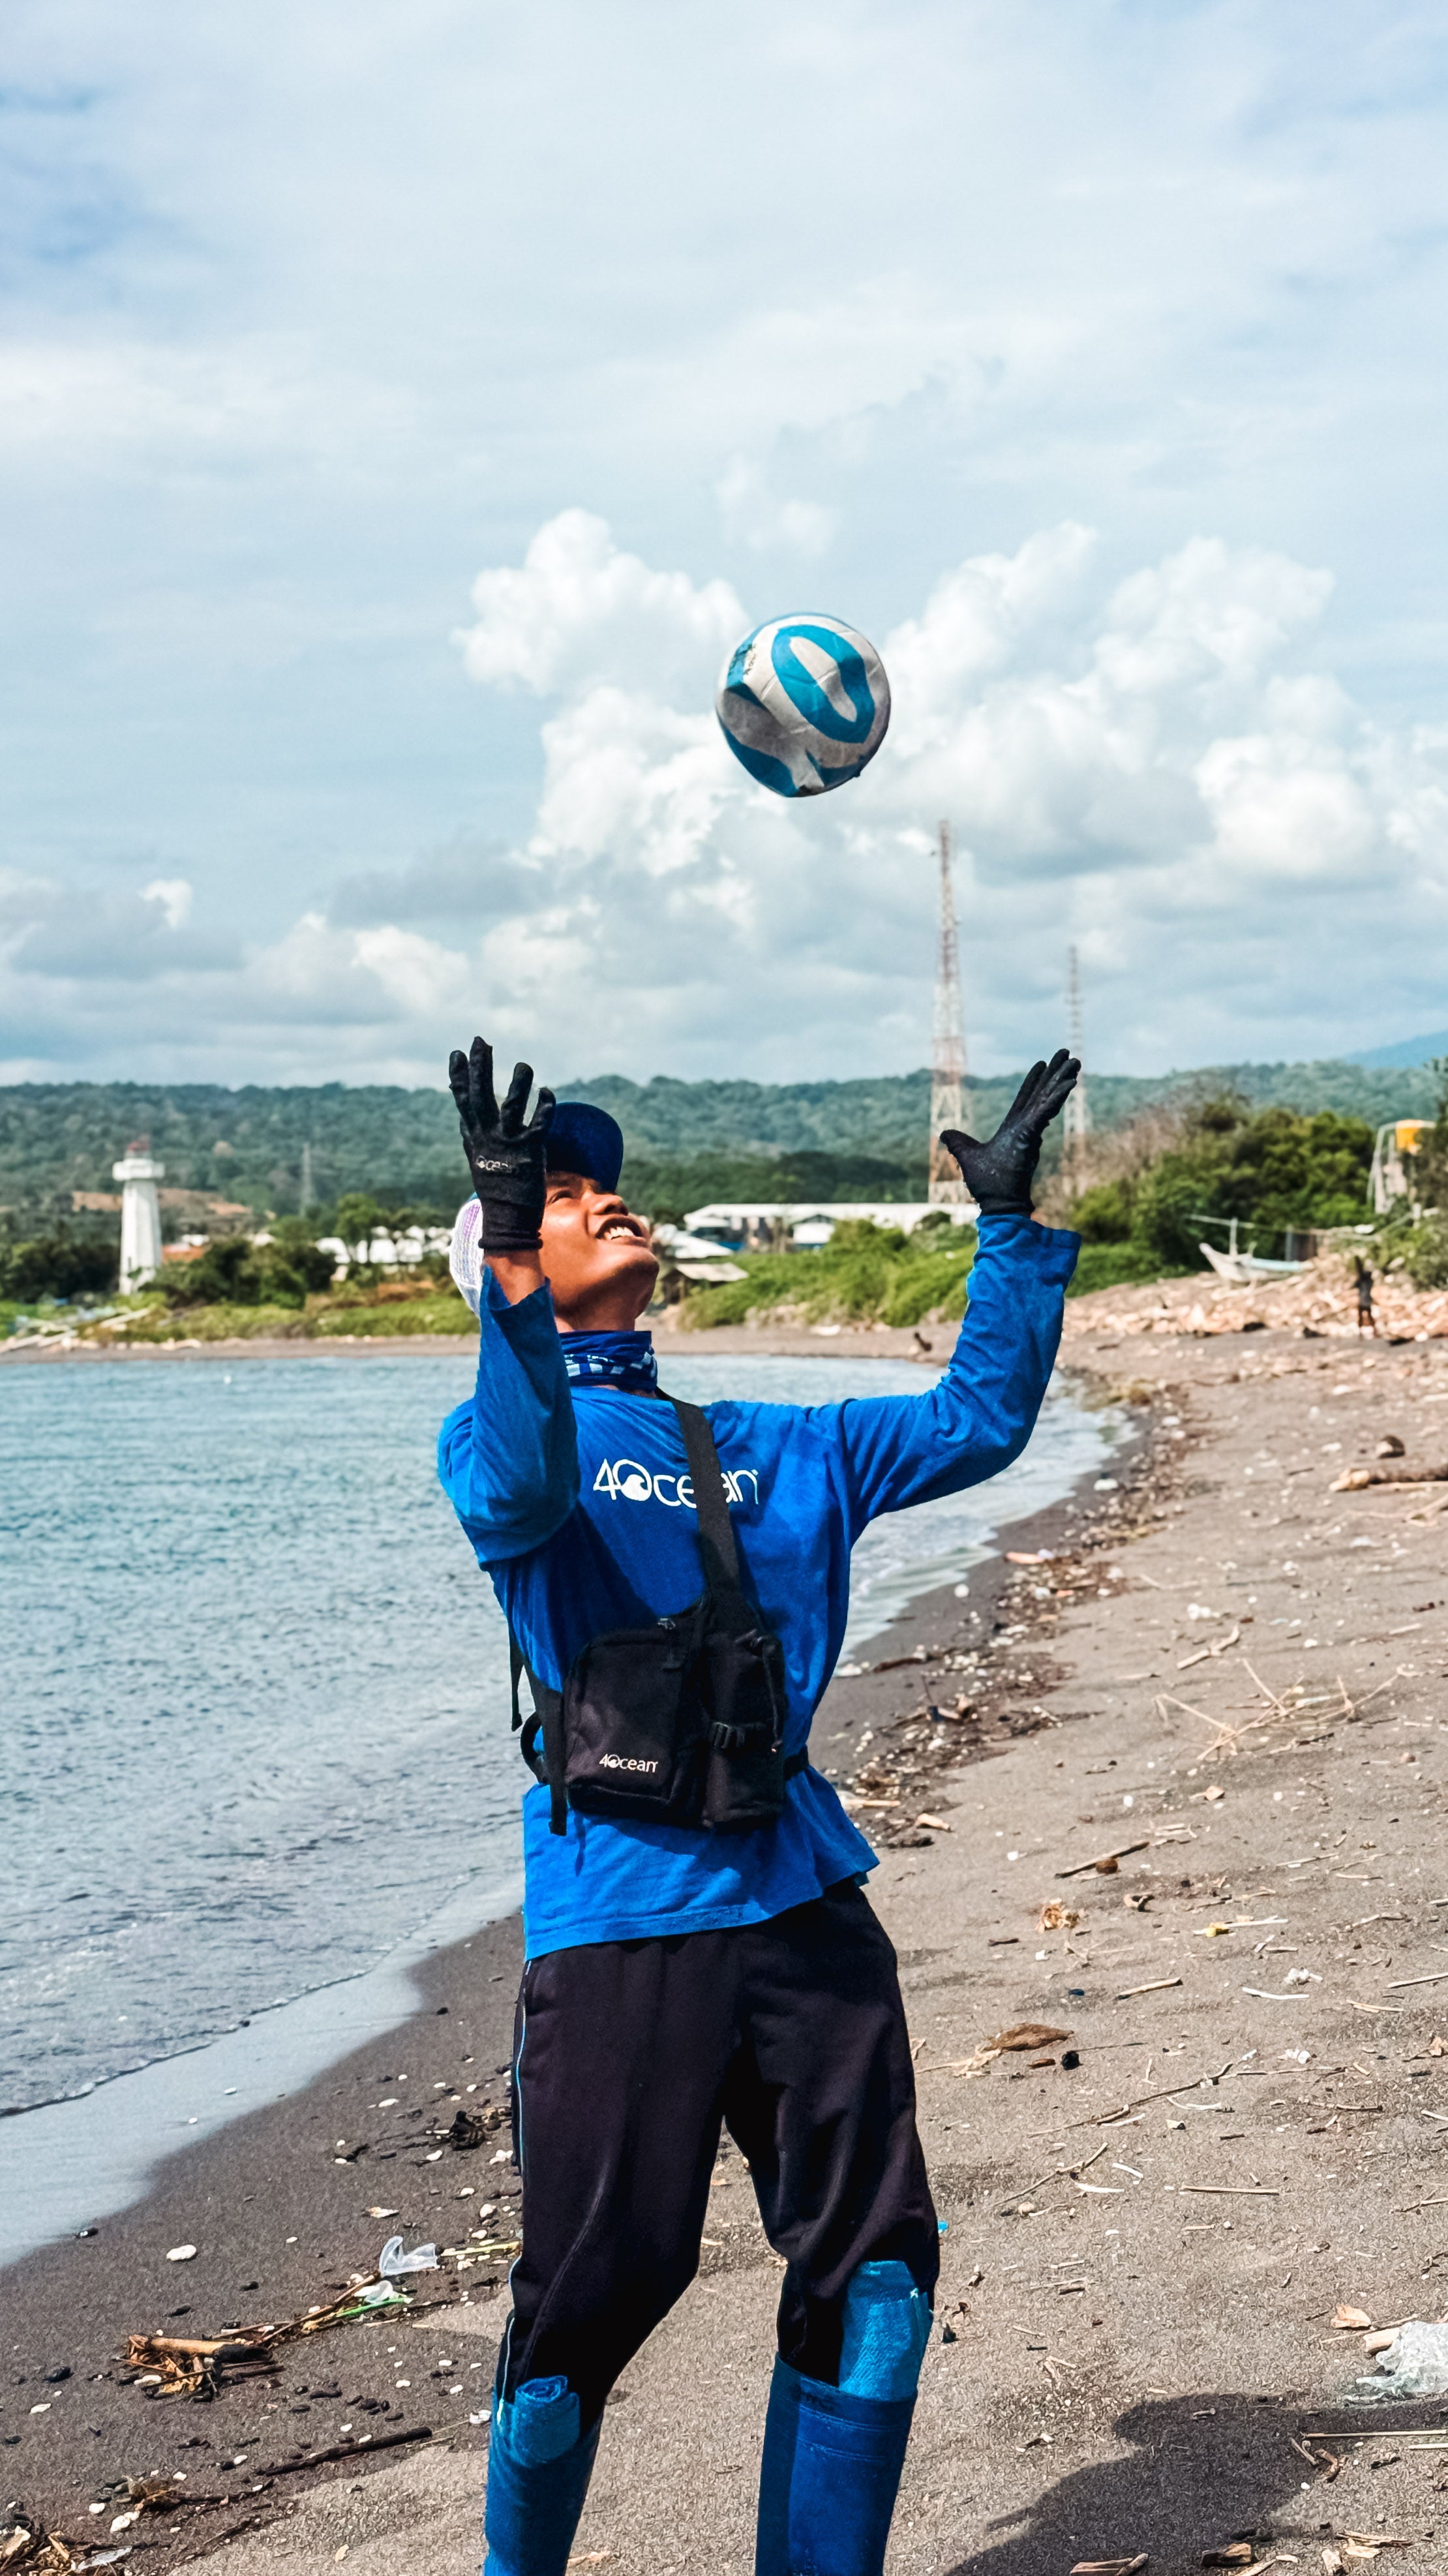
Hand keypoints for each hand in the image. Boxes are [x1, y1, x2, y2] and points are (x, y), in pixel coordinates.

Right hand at [448, 1036, 554, 1253]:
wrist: (508, 1220)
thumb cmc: (496, 1188)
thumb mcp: (477, 1159)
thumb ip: (471, 1136)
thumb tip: (462, 1118)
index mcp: (475, 1137)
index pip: (463, 1101)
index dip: (460, 1077)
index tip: (457, 1052)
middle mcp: (488, 1137)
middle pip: (481, 1096)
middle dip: (480, 1068)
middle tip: (480, 1041)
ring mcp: (508, 1144)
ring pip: (511, 1107)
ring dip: (517, 1084)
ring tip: (523, 1065)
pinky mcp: (529, 1152)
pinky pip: (539, 1124)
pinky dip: (544, 1107)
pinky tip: (547, 1091)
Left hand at [940, 1049, 1079, 1215]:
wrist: (997, 1203)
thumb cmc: (987, 1184)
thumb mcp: (966, 1156)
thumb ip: (957, 1142)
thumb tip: (944, 1133)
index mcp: (1014, 1128)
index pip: (1025, 1098)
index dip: (1034, 1080)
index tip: (1043, 1063)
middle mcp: (1025, 1126)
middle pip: (1042, 1092)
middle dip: (1055, 1073)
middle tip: (1068, 1053)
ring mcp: (1030, 1130)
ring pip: (1048, 1098)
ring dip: (1062, 1079)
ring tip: (1076, 1061)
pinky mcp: (1032, 1136)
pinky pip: (1046, 1112)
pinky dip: (1057, 1097)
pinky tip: (1069, 1082)